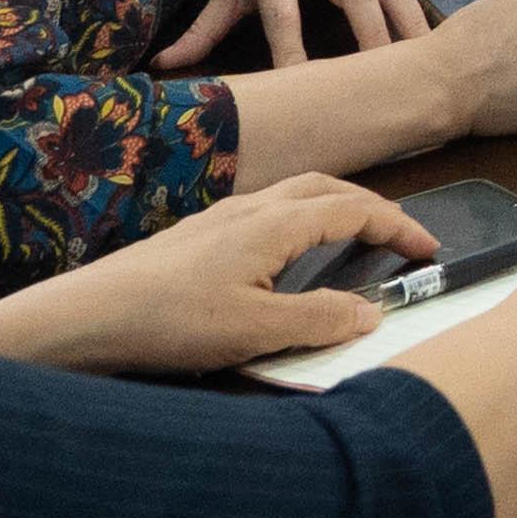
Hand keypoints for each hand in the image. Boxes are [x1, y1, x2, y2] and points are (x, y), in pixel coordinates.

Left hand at [0, 173, 433, 375]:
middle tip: (397, 237)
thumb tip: (373, 313)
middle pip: (328, 187)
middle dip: (371, 205)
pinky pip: (267, 209)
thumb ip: (319, 319)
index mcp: (275, 222)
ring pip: (294, 194)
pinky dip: (300, 218)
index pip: (356, 210)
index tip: (429, 248)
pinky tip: (283, 255)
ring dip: (334, 206)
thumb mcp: (254, 330)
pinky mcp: (196, 234)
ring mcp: (220, 216)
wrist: (86, 315)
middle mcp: (252, 207)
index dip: (398, 226)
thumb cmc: (170, 321)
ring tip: (352, 238)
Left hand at [162, 0, 437, 74]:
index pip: (281, 11)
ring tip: (418, 65)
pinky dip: (417, 12)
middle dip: (369, 35)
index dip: (290, 47)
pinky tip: (427, 43)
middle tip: (378, 81)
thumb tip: (164, 64)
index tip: (299, 84)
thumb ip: (205, 25)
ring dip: (405, 25)